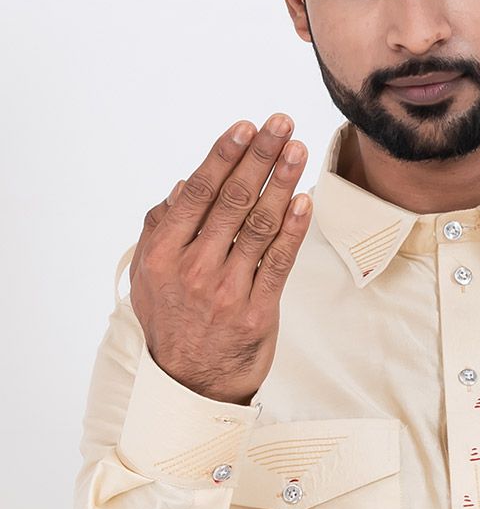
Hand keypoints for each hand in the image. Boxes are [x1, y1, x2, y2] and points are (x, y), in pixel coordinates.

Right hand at [128, 113, 311, 404]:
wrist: (190, 384)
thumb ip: (160, 230)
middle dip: (260, 157)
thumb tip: (181, 186)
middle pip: (233, 200)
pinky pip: (279, 263)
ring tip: (297, 150)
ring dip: (282, 182)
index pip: (199, 192)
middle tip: (281, 124)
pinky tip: (304, 200)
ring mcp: (226, 290)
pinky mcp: (256, 311)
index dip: (225, 156)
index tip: (246, 127)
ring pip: (259, 226)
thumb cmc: (171, 321)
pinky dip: (293, 229)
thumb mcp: (147, 276)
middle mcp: (194, 267)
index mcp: (164, 253)